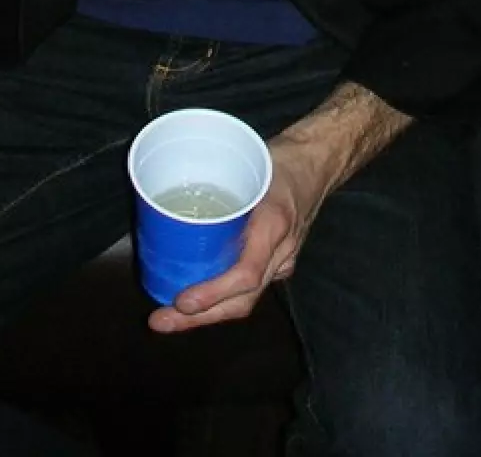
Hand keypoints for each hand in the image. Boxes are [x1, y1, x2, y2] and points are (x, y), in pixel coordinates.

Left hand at [147, 136, 331, 333]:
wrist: (318, 163)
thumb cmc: (281, 159)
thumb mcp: (246, 163)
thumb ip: (214, 182)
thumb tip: (167, 196)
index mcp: (274, 223)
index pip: (247, 274)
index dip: (213, 293)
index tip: (182, 301)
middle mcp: (281, 249)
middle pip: (242, 300)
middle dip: (200, 317)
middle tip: (162, 320)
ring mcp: (283, 259)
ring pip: (246, 299)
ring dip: (207, 313)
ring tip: (170, 318)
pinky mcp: (280, 262)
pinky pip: (251, 288)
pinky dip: (223, 298)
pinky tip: (197, 301)